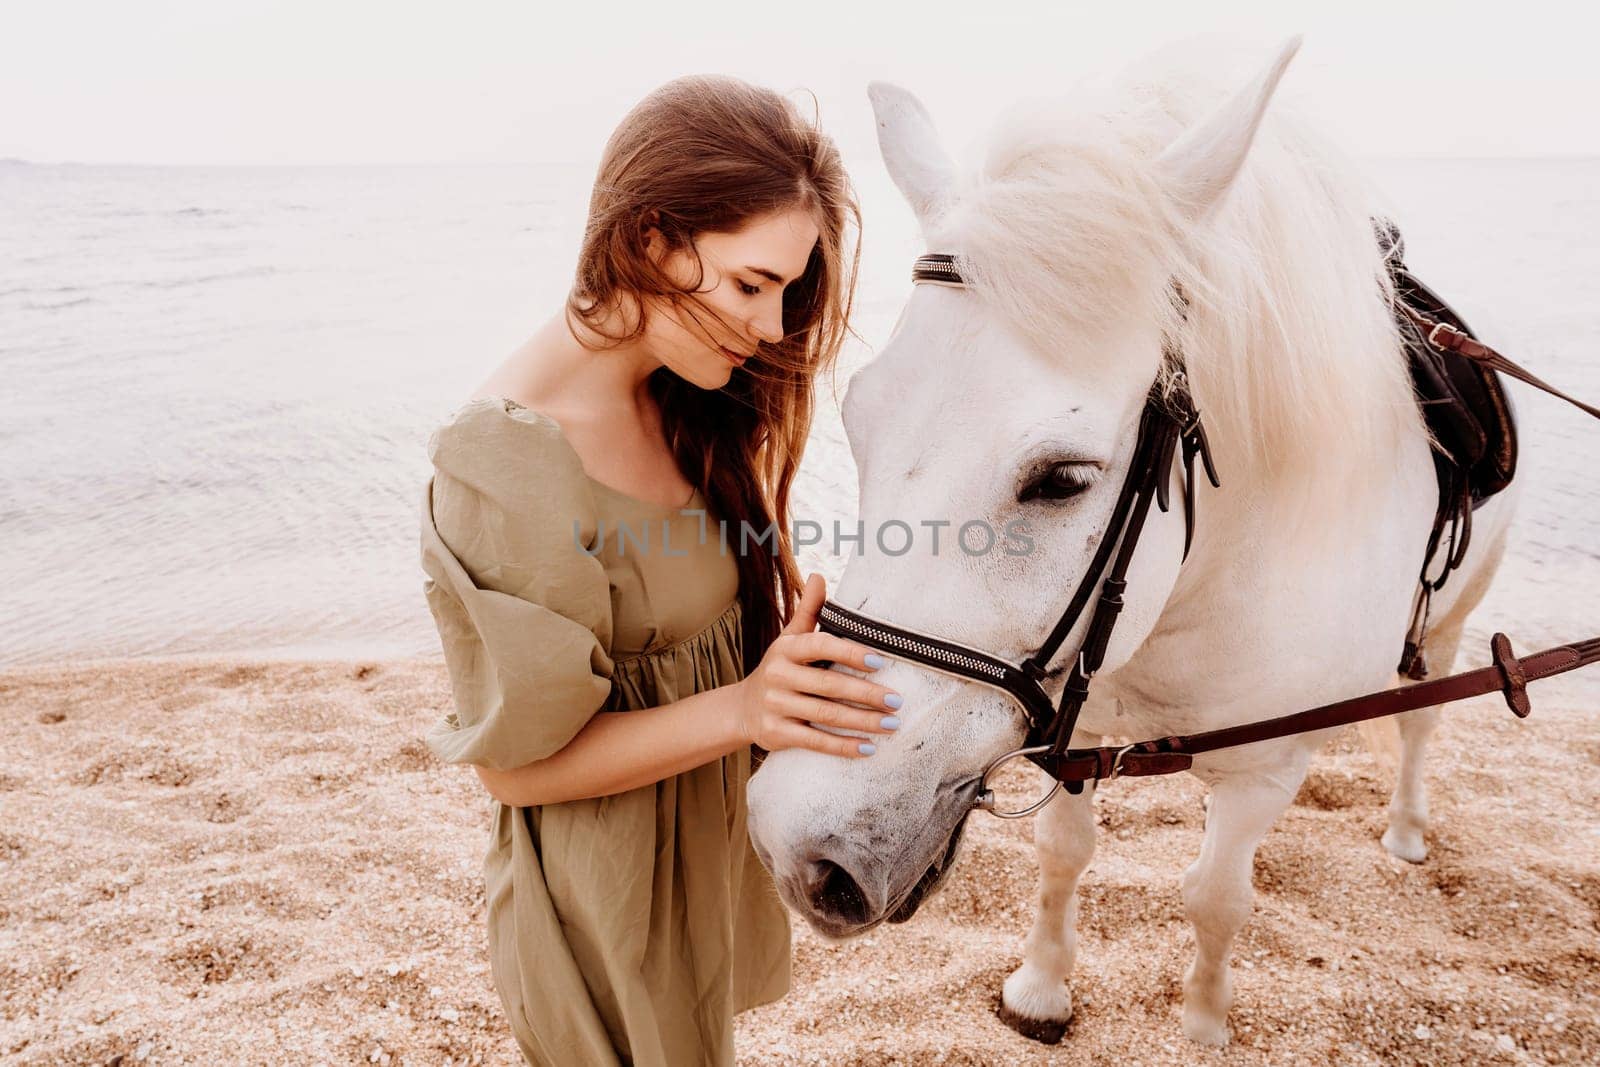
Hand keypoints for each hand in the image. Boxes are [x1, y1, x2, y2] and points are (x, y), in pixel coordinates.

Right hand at [732, 573, 902, 757]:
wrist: (742, 709)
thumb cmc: (780, 669)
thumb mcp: (789, 639)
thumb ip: (808, 610)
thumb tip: (818, 575)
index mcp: (786, 649)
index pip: (820, 646)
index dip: (850, 652)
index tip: (880, 661)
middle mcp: (778, 676)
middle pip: (829, 686)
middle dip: (867, 694)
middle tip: (897, 700)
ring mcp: (775, 706)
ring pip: (827, 715)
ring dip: (863, 722)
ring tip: (892, 724)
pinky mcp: (776, 734)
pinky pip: (815, 741)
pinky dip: (843, 746)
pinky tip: (868, 748)